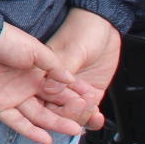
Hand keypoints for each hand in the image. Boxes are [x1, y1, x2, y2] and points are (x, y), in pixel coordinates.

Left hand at [0, 21, 101, 143]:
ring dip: (55, 124)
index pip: (60, 89)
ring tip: (74, 130)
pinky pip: (16, 122)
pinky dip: (31, 132)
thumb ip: (54, 67)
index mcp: (36, 73)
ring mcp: (12, 97)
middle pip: (51, 105)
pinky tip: (47, 139)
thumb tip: (71, 80)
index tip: (93, 103)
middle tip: (87, 120)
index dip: (76, 97)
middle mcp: (26, 87)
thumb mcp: (35, 50)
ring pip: (38, 116)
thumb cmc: (5, 40)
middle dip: (69, 113)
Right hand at [45, 8, 122, 127]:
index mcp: (43, 72)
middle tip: (82, 108)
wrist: (104, 25)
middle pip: (54, 109)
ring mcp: (72, 90)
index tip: (63, 108)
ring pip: (70, 113)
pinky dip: (91, 118)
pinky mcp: (88, 92)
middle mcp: (54, 83)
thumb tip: (49, 88)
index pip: (40, 97)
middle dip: (67, 115)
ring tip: (93, 111)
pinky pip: (87, 111)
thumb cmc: (82, 30)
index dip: (50, 108)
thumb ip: (61, 68)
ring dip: (81, 116)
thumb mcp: (73, 49)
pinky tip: (97, 117)